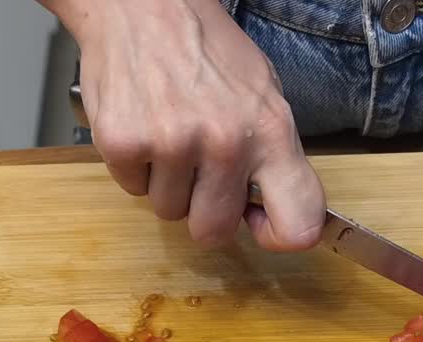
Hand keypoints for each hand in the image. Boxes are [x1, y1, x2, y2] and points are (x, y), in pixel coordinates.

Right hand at [45, 0, 325, 249]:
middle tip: (198, 171)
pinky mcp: (123, 143)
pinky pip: (132, 189)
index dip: (279, 237)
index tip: (259, 223)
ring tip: (168, 132)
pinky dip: (134, 167)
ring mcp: (172, 144)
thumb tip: (271, 213)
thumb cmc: (206, 50)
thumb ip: (272, 156)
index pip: (299, 222)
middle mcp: (225, 142)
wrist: (144, 6)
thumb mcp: (263, 93)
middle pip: (213, 231)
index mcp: (271, 131)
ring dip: (167, 183)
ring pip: (168, 211)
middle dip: (203, 210)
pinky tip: (143, 125)